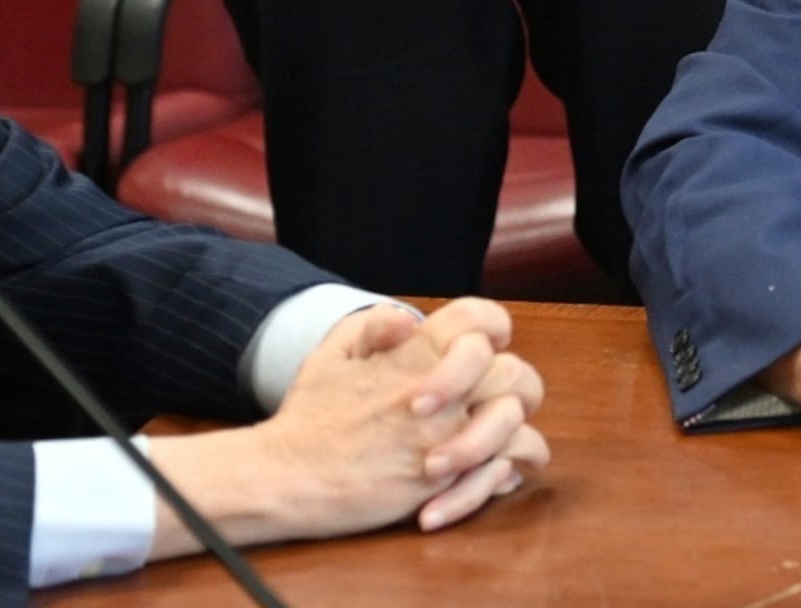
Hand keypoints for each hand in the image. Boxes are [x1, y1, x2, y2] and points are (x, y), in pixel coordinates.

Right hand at [150, 297, 550, 555]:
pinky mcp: (438, 481)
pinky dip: (505, 475)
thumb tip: (410, 319)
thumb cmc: (310, 416)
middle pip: (513, 372)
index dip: (493, 327)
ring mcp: (440, 436)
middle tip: (497, 401)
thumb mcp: (333, 353)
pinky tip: (497, 475)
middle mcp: (436, 390)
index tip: (490, 344)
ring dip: (514, 432)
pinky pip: (499, 472)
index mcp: (414, 353)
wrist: (285, 476)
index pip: (480, 319)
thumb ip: (375, 325)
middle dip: (514, 386)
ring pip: (514, 423)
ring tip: (503, 445)